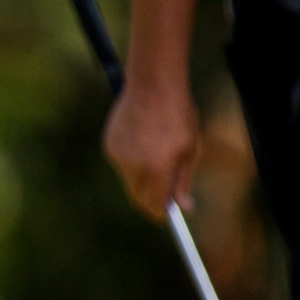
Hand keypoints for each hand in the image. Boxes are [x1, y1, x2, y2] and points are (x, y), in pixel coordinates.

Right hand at [102, 76, 199, 219]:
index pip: (153, 207)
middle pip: (138, 197)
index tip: (169, 214)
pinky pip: (122, 164)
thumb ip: (183, 182)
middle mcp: (132, 167)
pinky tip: (143, 140)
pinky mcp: (109, 145)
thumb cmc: (178, 116)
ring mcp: (117, 156)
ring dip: (142, 177)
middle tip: (166, 188)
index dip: (162, 214)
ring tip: (156, 151)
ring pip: (129, 181)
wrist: (153, 85)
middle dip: (151, 198)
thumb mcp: (190, 150)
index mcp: (156, 169)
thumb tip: (183, 208)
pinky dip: (132, 161)